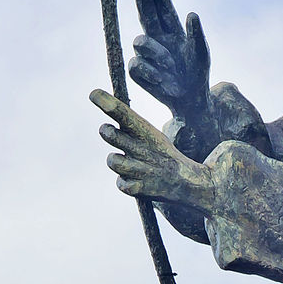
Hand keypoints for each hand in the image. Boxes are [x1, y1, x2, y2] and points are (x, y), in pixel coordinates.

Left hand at [91, 90, 213, 214]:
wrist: (189, 182)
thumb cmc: (162, 155)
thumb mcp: (151, 134)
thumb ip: (127, 123)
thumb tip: (98, 101)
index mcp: (147, 132)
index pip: (125, 114)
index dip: (108, 104)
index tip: (93, 94)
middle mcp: (143, 148)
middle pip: (112, 135)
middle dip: (107, 131)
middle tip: (108, 131)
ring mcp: (142, 169)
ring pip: (112, 161)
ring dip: (116, 160)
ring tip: (129, 163)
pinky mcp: (140, 189)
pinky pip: (120, 183)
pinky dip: (125, 182)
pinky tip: (136, 180)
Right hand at [128, 0, 212, 133]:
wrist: (191, 100)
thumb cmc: (198, 74)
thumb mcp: (202, 54)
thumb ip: (197, 34)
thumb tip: (192, 14)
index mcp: (172, 31)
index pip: (163, 9)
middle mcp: (157, 38)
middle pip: (145, 14)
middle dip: (143, 0)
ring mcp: (146, 54)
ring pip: (140, 41)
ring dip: (155, 52)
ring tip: (170, 64)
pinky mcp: (138, 71)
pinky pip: (136, 64)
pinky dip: (149, 71)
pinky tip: (161, 79)